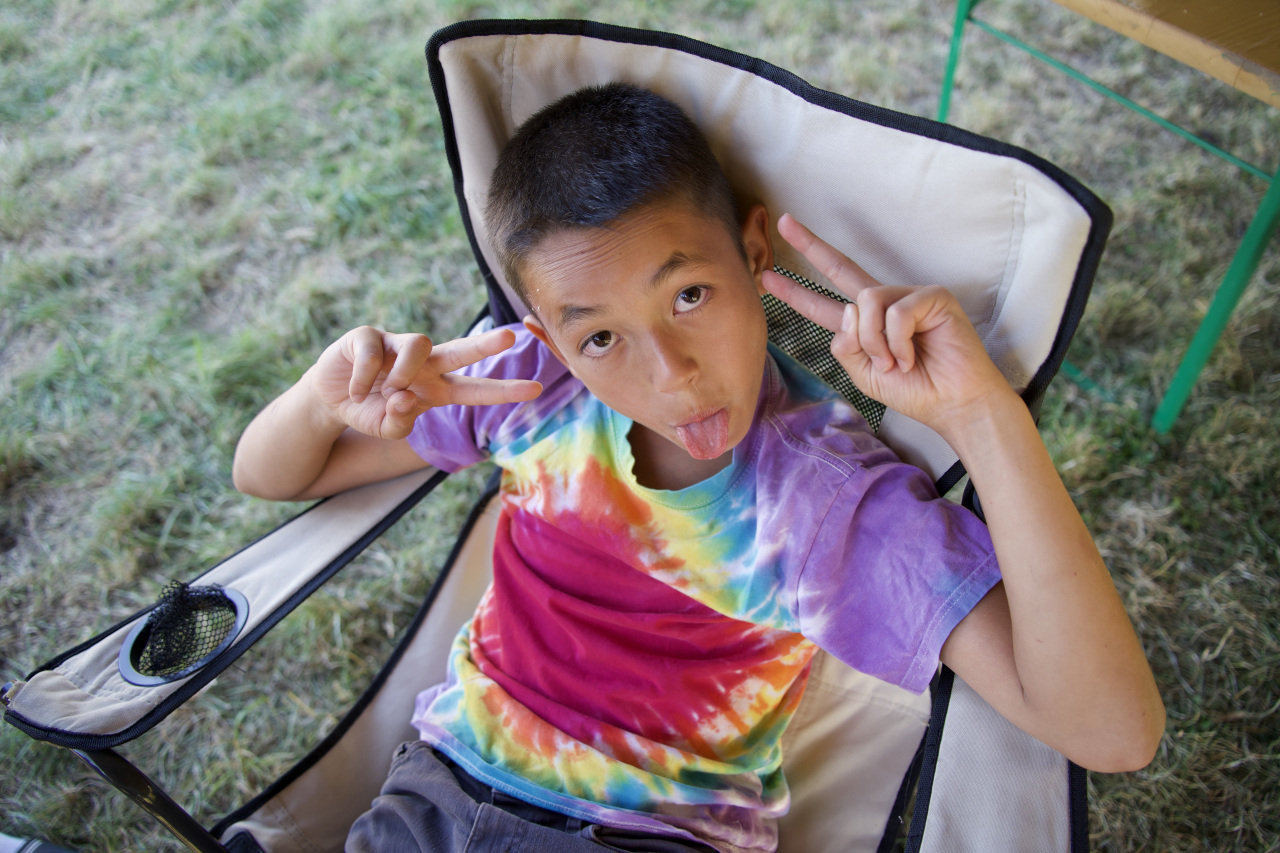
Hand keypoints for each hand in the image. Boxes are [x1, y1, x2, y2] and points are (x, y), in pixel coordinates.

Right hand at [307, 326, 541, 439]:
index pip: (476, 389)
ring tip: (388, 390)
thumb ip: (400, 422)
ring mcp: (397, 345)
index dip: (504, 391)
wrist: (330, 399)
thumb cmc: (369, 410)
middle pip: (461, 350)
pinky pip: (375, 351)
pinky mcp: (369, 336)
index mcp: (437, 388)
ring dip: (404, 373)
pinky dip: (364, 377)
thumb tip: (405, 398)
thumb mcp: (387, 428)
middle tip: (509, 336)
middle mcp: (425, 364)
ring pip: (419, 345)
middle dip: (485, 344)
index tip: (536, 389)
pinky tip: (356, 390)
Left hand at [762, 214, 1011, 432]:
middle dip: (811, 246)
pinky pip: (895, 312)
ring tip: (894, 364)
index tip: (768, 277)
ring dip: (874, 341)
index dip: (796, 292)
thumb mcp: (864, 374)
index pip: (824, 303)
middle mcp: (884, 304)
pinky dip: (897, 341)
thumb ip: (846, 346)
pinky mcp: (932, 295)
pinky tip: (912, 356)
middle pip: (841, 268)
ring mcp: (908, 296)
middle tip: (783, 222)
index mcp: (865, 325)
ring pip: (865, 302)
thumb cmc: (914, 390)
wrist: (952, 403)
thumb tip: (848, 309)